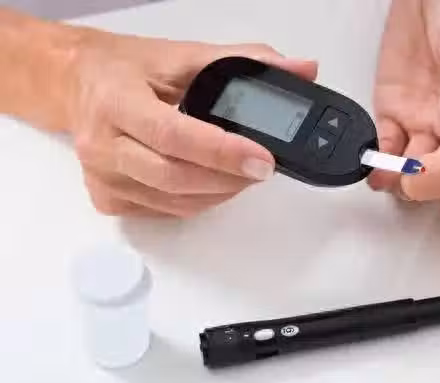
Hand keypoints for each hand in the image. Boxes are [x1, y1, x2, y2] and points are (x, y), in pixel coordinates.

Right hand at [63, 29, 316, 216]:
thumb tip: (302, 69)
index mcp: (116, 100)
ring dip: (218, 192)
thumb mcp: (182, 54)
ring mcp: (102, 177)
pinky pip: (164, 212)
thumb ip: (244, 61)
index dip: (222, 152)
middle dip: (228, 178)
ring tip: (240, 172)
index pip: (173, 135)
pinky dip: (196, 202)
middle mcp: (103, 143)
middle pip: (174, 177)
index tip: (262, 160)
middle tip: (261, 167)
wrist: (78, 84)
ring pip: (173, 202)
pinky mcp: (106, 198)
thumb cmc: (126, 69)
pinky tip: (208, 182)